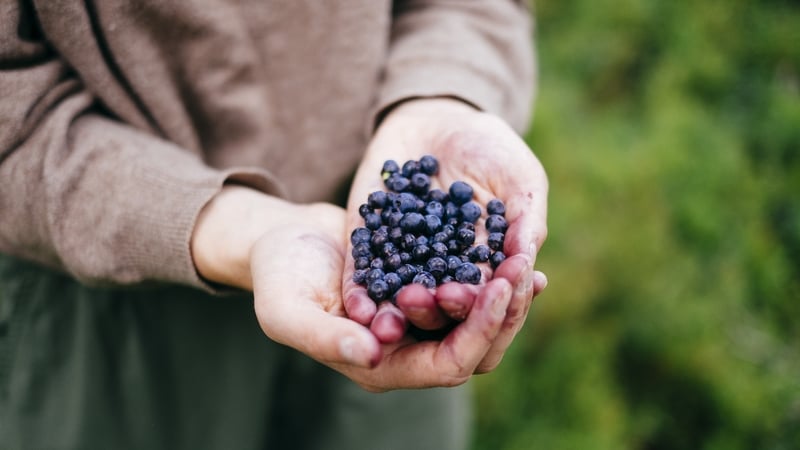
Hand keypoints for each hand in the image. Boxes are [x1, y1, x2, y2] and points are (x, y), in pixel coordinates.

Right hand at [192, 185, 542, 390]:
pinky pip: (470, 289)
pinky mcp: (424, 292)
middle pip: (477, 347)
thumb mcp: (286, 307)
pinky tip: (515, 247)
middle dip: (505, 311)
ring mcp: (419, 323)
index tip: (499, 288)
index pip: (448, 365)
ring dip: (507, 294)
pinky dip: (493, 273)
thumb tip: (371, 355)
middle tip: (525, 267)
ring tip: (528, 259)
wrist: (282, 240)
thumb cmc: (278, 275)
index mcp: (381, 366)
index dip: (479, 332)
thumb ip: (322, 336)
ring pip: (480, 320)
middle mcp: (408, 352)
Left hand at [343, 98, 548, 372]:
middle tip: (441, 298)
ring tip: (397, 314)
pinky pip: (362, 276)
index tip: (489, 293)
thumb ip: (526, 219)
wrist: (435, 120)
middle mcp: (444, 275)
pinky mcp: (368, 248)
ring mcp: (404, 263)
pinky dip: (360, 294)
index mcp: (484, 268)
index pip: (487, 296)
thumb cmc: (489, 149)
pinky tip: (359, 307)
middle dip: (441, 307)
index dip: (488, 298)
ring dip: (398, 312)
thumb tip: (526, 262)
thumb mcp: (519, 178)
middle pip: (442, 307)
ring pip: (400, 300)